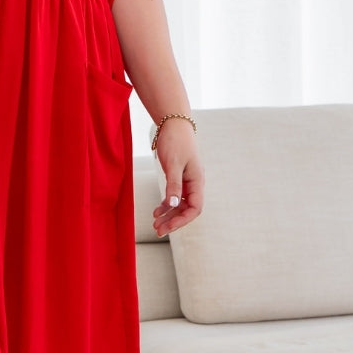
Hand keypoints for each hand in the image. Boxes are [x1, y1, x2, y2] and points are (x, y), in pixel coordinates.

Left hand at [152, 120, 203, 236]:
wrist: (173, 122)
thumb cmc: (175, 141)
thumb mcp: (172, 164)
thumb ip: (173, 185)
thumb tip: (173, 206)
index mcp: (197, 181)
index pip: (195, 208)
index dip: (182, 220)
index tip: (167, 226)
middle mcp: (194, 183)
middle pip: (187, 209)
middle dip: (174, 221)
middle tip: (158, 230)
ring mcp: (187, 180)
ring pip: (180, 204)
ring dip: (169, 214)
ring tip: (155, 223)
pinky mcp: (178, 176)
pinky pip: (175, 195)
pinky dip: (167, 203)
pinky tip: (157, 210)